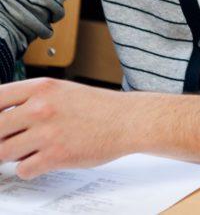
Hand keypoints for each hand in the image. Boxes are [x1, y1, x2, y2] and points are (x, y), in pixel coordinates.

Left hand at [0, 78, 133, 178]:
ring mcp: (47, 133)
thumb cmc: (99, 107)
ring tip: (28, 150)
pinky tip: (41, 160)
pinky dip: (29, 169)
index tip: (0, 122)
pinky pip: (23, 170)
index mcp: (42, 88)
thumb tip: (3, 115)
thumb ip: (32, 99)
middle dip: (1, 138)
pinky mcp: (56, 156)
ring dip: (12, 155)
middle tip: (11, 140)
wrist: (129, 120)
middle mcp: (41, 108)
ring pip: (3, 152)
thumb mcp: (63, 91)